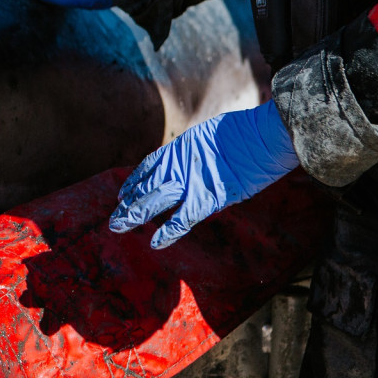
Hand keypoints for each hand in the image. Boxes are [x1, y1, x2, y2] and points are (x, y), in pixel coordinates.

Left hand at [110, 100, 300, 248]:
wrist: (263, 137)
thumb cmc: (246, 134)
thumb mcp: (211, 137)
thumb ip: (196, 153)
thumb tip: (195, 164)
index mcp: (177, 150)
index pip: (146, 168)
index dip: (133, 183)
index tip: (122, 195)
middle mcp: (176, 166)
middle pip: (144, 188)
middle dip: (128, 204)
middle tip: (114, 219)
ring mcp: (188, 183)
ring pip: (153, 202)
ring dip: (135, 215)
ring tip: (118, 227)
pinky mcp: (205, 199)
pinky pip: (181, 220)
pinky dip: (168, 232)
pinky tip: (155, 243)